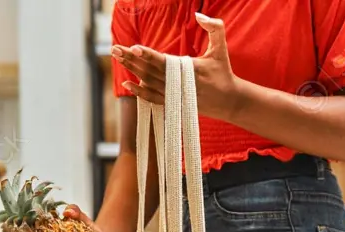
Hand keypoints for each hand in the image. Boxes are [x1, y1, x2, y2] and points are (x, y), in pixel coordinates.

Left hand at [111, 13, 245, 121]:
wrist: (229, 102)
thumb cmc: (224, 72)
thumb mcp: (222, 48)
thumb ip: (215, 28)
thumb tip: (199, 14)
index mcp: (190, 70)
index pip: (164, 61)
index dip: (148, 55)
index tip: (133, 47)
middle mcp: (180, 84)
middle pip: (150, 71)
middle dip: (131, 59)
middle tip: (115, 49)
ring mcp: (175, 95)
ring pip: (149, 82)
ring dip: (132, 70)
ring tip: (117, 58)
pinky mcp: (174, 103)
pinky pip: (153, 98)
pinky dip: (140, 92)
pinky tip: (127, 84)